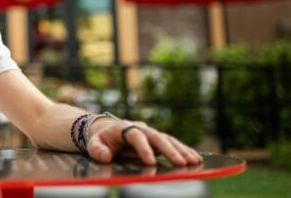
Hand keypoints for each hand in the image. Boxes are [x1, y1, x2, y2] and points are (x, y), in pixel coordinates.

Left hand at [86, 120, 202, 165]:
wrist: (109, 131)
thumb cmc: (102, 140)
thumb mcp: (94, 144)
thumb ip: (97, 150)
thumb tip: (106, 156)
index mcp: (125, 128)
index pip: (136, 136)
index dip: (143, 149)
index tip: (150, 162)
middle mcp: (141, 128)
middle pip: (157, 137)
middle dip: (170, 150)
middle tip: (181, 163)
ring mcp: (151, 134)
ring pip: (169, 140)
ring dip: (182, 150)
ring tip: (194, 161)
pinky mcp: (158, 141)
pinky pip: (173, 144)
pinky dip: (185, 151)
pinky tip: (196, 159)